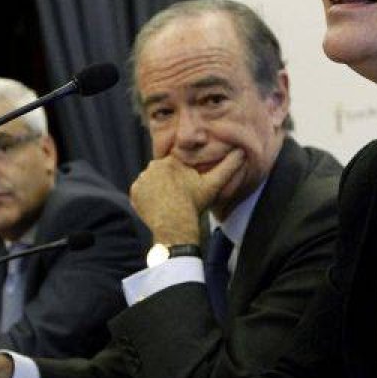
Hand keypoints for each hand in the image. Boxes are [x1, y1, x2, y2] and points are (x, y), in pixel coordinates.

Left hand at [130, 150, 245, 244]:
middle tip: (178, 196)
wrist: (175, 226)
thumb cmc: (194, 204)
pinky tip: (157, 205)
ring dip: (157, 188)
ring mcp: (142, 179)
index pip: (175, 164)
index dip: (181, 176)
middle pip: (162, 172)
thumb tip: (242, 152)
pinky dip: (147, 197)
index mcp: (171, 161)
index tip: (185, 187)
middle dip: (169, 181)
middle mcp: (153, 166)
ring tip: (168, 201)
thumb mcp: (213, 184)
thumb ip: (227, 166)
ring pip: (151, 181)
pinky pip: (141, 191)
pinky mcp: (134, 192)